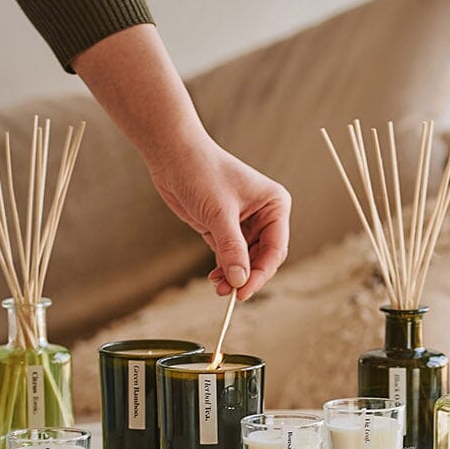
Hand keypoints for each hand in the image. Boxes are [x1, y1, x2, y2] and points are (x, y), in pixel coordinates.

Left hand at [148, 135, 290, 300]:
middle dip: (247, 276)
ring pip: (246, 260)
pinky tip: (214, 277)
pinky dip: (224, 268)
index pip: (276, 248)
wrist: (173, 155)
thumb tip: (240, 280)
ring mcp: (245, 223)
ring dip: (234, 275)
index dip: (261, 273)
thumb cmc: (201, 172)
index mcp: (275, 205)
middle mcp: (265, 215)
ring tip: (217, 287)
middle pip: (263, 257)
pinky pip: (230, 255)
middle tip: (229, 293)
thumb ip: (231, 248)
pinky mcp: (225, 228)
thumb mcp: (219, 213)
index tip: (243, 291)